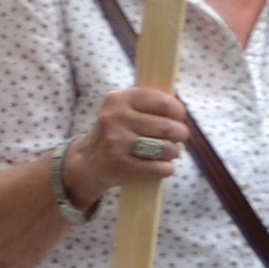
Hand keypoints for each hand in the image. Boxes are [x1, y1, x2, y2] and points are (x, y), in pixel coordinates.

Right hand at [68, 84, 194, 200]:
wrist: (88, 160)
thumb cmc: (117, 132)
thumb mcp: (124, 109)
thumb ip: (149, 104)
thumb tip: (180, 109)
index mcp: (119, 98)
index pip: (164, 103)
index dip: (178, 113)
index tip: (176, 119)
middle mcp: (115, 116)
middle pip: (168, 127)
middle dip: (179, 135)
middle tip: (175, 139)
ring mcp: (116, 140)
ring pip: (165, 148)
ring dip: (173, 153)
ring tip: (167, 153)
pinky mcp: (119, 163)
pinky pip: (159, 167)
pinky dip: (166, 169)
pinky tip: (161, 166)